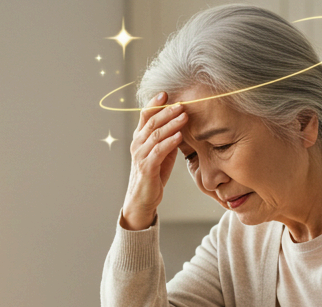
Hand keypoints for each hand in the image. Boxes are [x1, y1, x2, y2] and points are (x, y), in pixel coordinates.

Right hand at [121, 92, 188, 229]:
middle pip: (151, 122)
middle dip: (168, 111)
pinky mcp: (147, 168)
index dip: (155, 103)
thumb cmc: (154, 174)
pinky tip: (180, 136)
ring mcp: (140, 155)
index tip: (167, 93)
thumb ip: (168, 137)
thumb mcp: (162, 152)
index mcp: (140, 137)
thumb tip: (182, 122)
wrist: (143, 198)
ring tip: (184, 116)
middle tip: (182, 104)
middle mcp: (137, 143)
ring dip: (171, 124)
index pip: (145, 115)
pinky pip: (159, 151)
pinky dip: (170, 142)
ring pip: (155, 134)